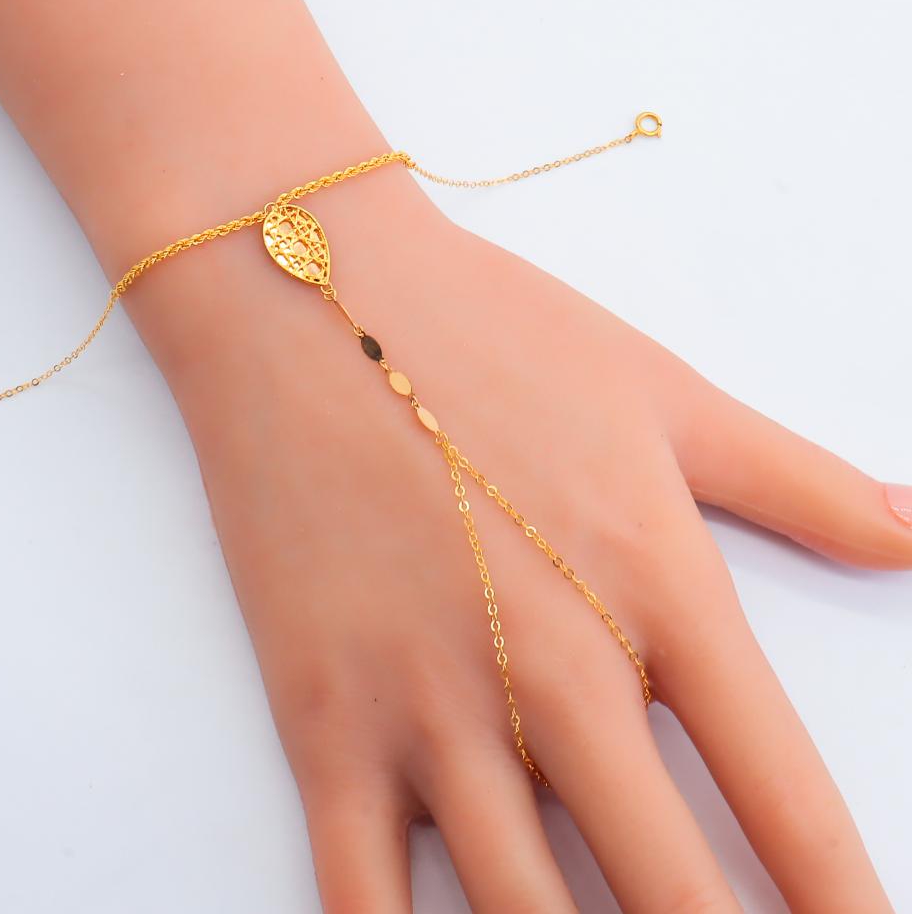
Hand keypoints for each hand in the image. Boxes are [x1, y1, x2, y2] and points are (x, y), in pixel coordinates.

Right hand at [161, 176, 909, 912]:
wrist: (306, 296)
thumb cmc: (486, 333)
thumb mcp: (659, 392)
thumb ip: (797, 480)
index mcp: (655, 590)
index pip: (787, 802)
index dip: (843, 907)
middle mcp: (555, 672)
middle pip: (672, 893)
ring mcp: (428, 705)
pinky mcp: (320, 717)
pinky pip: (361, 893)